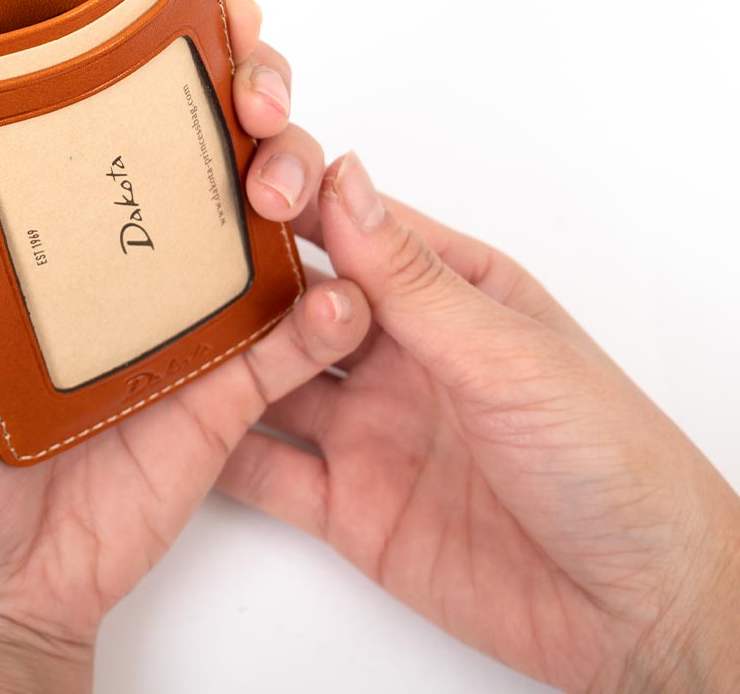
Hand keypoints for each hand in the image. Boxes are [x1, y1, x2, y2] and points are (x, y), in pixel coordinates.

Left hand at [0, 0, 372, 693]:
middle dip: (251, 96)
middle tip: (255, 97)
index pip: (111, 114)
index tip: (199, 7)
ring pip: (264, 222)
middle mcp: (129, 256)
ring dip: (297, 185)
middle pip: (208, 145)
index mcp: (55, 230)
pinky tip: (337, 304)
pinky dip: (325, 318)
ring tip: (288, 194)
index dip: (161, 51)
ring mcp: (185, 317)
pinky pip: (292, 343)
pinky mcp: (226, 390)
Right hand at [217, 152, 739, 693]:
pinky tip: (169, 428)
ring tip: (153, 331)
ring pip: (267, 378)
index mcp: (445, 292)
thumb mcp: (506, 352)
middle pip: (296, 299)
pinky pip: (265, 467)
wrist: (635, 609)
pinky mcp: (345, 502)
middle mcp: (396, 350)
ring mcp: (366, 425)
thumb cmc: (608, 458)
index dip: (291, 199)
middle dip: (238, 274)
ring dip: (218, 358)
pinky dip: (215, 450)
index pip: (350, 227)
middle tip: (170, 252)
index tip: (228, 179)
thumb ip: (412, 278)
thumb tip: (343, 180)